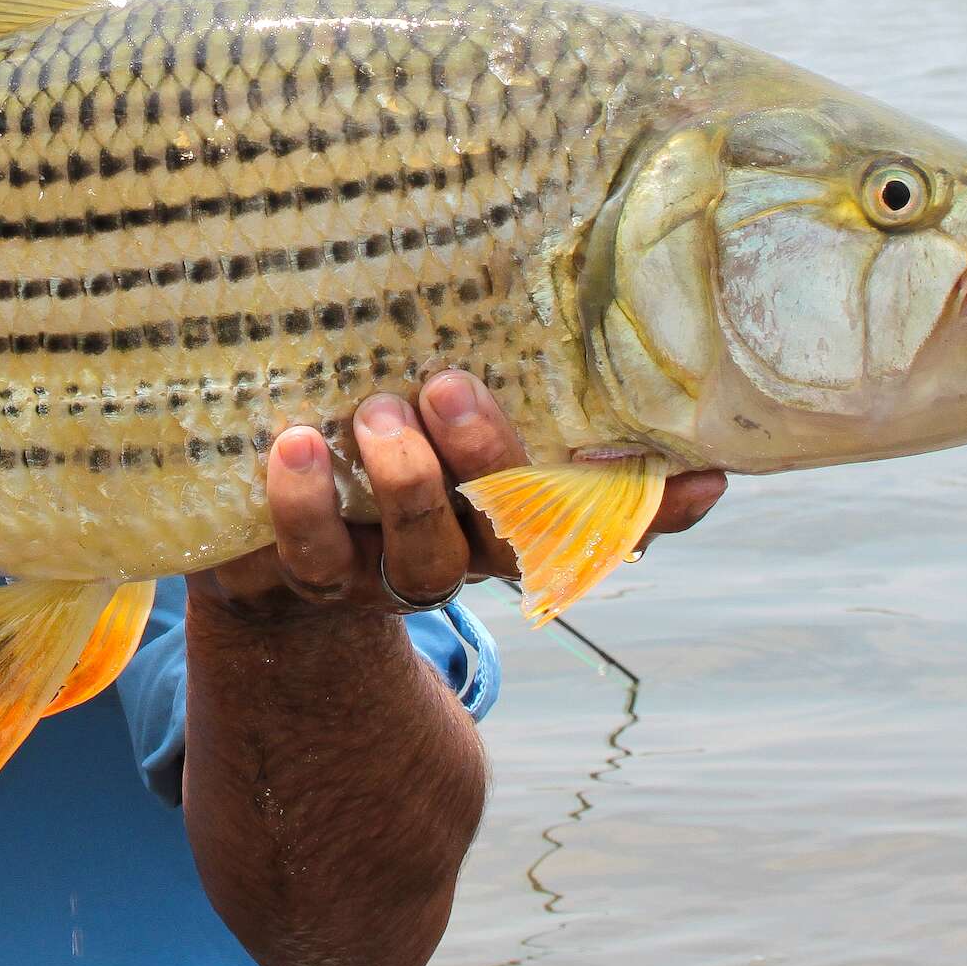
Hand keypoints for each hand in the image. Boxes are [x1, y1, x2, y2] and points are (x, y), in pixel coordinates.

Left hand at [193, 369, 726, 622]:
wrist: (264, 562)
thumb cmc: (374, 461)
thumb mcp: (438, 430)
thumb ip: (513, 397)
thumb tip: (663, 413)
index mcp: (505, 521)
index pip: (598, 524)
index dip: (654, 511)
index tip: (702, 473)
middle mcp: (455, 556)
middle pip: (503, 534)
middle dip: (485, 459)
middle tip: (450, 385)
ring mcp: (381, 577)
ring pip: (416, 556)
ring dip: (405, 483)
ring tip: (374, 412)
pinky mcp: (301, 580)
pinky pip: (306, 554)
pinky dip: (301, 503)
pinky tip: (296, 444)